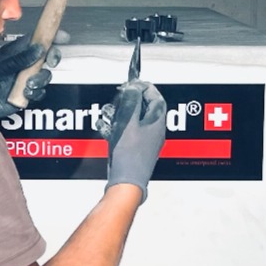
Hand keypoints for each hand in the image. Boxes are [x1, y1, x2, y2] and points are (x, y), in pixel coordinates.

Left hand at [0, 35, 57, 119]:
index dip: (50, 37)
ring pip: (45, 74)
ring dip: (40, 79)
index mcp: (18, 51)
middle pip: (47, 56)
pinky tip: (25, 92)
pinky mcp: (29, 91)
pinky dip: (36, 91)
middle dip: (51, 58)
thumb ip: (21, 58)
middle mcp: (25, 63)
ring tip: (28, 83)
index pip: (38, 40)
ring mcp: (27, 77)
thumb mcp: (2, 65)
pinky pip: (41, 90)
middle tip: (50, 61)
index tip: (61, 36)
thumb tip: (39, 49)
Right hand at [104, 81, 167, 198]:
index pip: (155, 96)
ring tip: (111, 115)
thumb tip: (133, 87)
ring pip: (135, 119)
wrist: (126, 181)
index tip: (130, 84)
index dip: (143, 87)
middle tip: (120, 98)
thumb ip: (131, 101)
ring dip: (122, 114)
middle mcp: (155, 130)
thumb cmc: (130, 156)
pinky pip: (129, 131)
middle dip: (130, 100)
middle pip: (145, 107)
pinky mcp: (137, 148)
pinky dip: (119, 127)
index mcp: (157, 121)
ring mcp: (147, 140)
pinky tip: (108, 129)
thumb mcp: (128, 122)